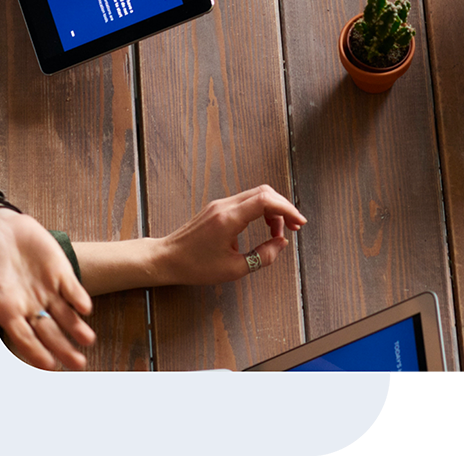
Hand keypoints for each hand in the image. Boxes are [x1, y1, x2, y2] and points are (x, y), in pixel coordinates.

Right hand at [0, 208, 94, 369]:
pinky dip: (79, 298)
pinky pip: (72, 288)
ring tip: (88, 341)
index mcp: (9, 311)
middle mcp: (31, 305)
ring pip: (66, 314)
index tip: (49, 367)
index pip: (24, 338)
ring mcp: (47, 289)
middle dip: (64, 348)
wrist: (3, 230)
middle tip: (79, 364)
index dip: (36, 353)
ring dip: (77, 328)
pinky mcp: (60, 272)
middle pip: (50, 332)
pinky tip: (86, 309)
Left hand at [154, 185, 307, 285]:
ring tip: (277, 232)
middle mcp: (225, 206)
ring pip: (256, 195)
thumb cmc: (194, 266)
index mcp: (228, 219)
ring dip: (273, 209)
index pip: (266, 201)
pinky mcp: (218, 208)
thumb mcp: (232, 269)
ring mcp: (220, 204)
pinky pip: (246, 201)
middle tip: (294, 226)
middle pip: (265, 192)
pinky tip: (263, 226)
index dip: (287, 209)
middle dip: (284, 207)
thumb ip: (262, 257)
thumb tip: (280, 244)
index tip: (299, 223)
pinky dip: (261, 210)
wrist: (165, 259)